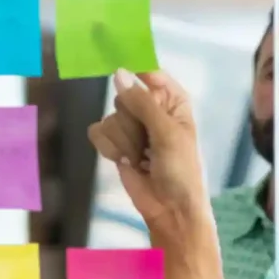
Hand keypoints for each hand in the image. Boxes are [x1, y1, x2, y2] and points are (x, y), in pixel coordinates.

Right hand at [87, 69, 205, 231]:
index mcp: (172, 100)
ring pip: (110, 117)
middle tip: (148, 141)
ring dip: (124, 141)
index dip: (136, 71)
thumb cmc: (180, 169)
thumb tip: (118, 74)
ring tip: (141, 157)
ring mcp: (132, 127)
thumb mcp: (167, 133)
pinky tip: (126, 161)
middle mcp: (151, 109)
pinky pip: (98, 132)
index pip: (151, 73)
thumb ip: (142, 103)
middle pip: (124, 96)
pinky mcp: (116, 144)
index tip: (119, 70)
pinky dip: (110, 149)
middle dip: (131, 121)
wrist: (169, 209)